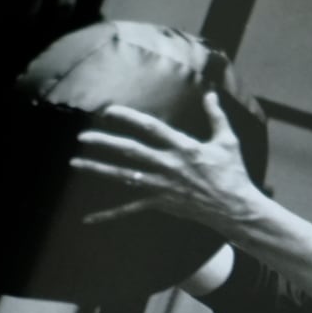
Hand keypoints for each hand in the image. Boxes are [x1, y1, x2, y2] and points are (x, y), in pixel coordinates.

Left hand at [71, 92, 263, 233]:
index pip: (150, 127)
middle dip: (104, 142)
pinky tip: (87, 218)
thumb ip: (216, 116)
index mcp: (182, 146)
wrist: (234, 208)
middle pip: (129, 150)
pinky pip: (129, 210)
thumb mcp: (227, 140)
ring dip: (98, 169)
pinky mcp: (160, 204)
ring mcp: (161, 186)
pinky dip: (107, 215)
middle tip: (81, 136)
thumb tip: (210, 94)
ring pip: (123, 176)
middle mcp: (168, 165)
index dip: (128, 118)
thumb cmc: (233, 173)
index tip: (108, 111)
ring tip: (76, 162)